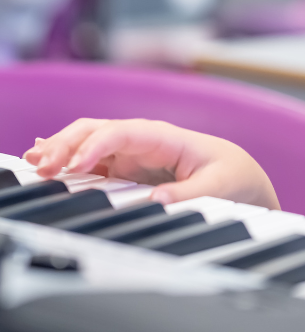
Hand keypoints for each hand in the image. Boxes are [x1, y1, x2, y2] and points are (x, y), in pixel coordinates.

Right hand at [23, 119, 279, 209]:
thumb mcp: (220, 187)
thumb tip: (156, 200)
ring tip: (35, 163)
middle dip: (67, 142)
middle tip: (42, 166)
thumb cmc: (233, 176)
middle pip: (98, 131)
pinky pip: (93, 159)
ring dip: (61, 149)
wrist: (242, 178)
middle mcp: (145, 141)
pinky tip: (45, 160)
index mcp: (167, 138)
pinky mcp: (128, 168)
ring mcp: (134, 153)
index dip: (97, 145)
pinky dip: (68, 158)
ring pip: (89, 142)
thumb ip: (189, 194)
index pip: (124, 132)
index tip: (75, 166)